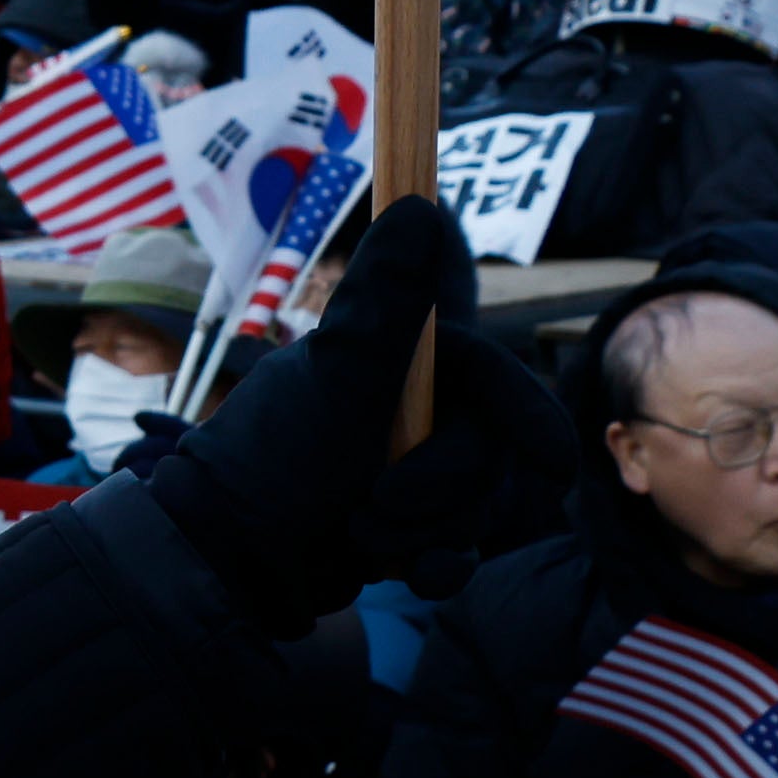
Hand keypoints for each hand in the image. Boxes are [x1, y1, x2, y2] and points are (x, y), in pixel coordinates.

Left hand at [120, 203, 556, 637]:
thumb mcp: (338, 377)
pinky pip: (461, 551)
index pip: (499, 382)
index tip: (549, 462)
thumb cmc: (276, 459)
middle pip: (492, 454)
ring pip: (479, 506)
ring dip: (427, 530)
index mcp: (406, 365)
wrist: (229, 556)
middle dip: (443, 490)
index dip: (529, 418)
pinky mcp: (406, 528)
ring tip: (361, 531)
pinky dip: (435, 564)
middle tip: (376, 502)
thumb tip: (423, 204)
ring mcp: (413, 470)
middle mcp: (415, 411)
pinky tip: (405, 573)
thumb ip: (385, 301)